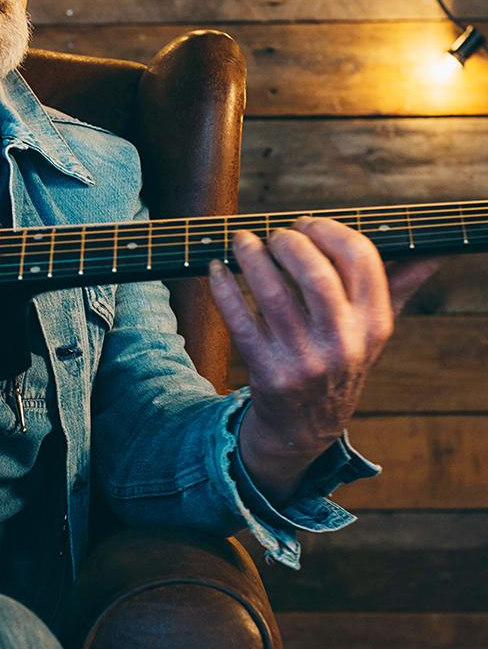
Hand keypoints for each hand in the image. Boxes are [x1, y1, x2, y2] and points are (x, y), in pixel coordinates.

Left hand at [208, 216, 440, 503]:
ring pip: (272, 293)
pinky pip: (238, 319)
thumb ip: (399, 285)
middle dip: (288, 242)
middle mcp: (343, 343)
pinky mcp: (267, 372)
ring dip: (251, 257)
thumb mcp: (372, 329)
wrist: (307, 425)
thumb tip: (432, 251)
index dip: (329, 230)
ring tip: (243, 241)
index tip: (306, 223)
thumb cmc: (339, 355)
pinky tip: (217, 268)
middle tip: (273, 235)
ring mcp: (304, 360)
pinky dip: (223, 287)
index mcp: (374, 325)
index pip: (362, 259)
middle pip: (314, 273)